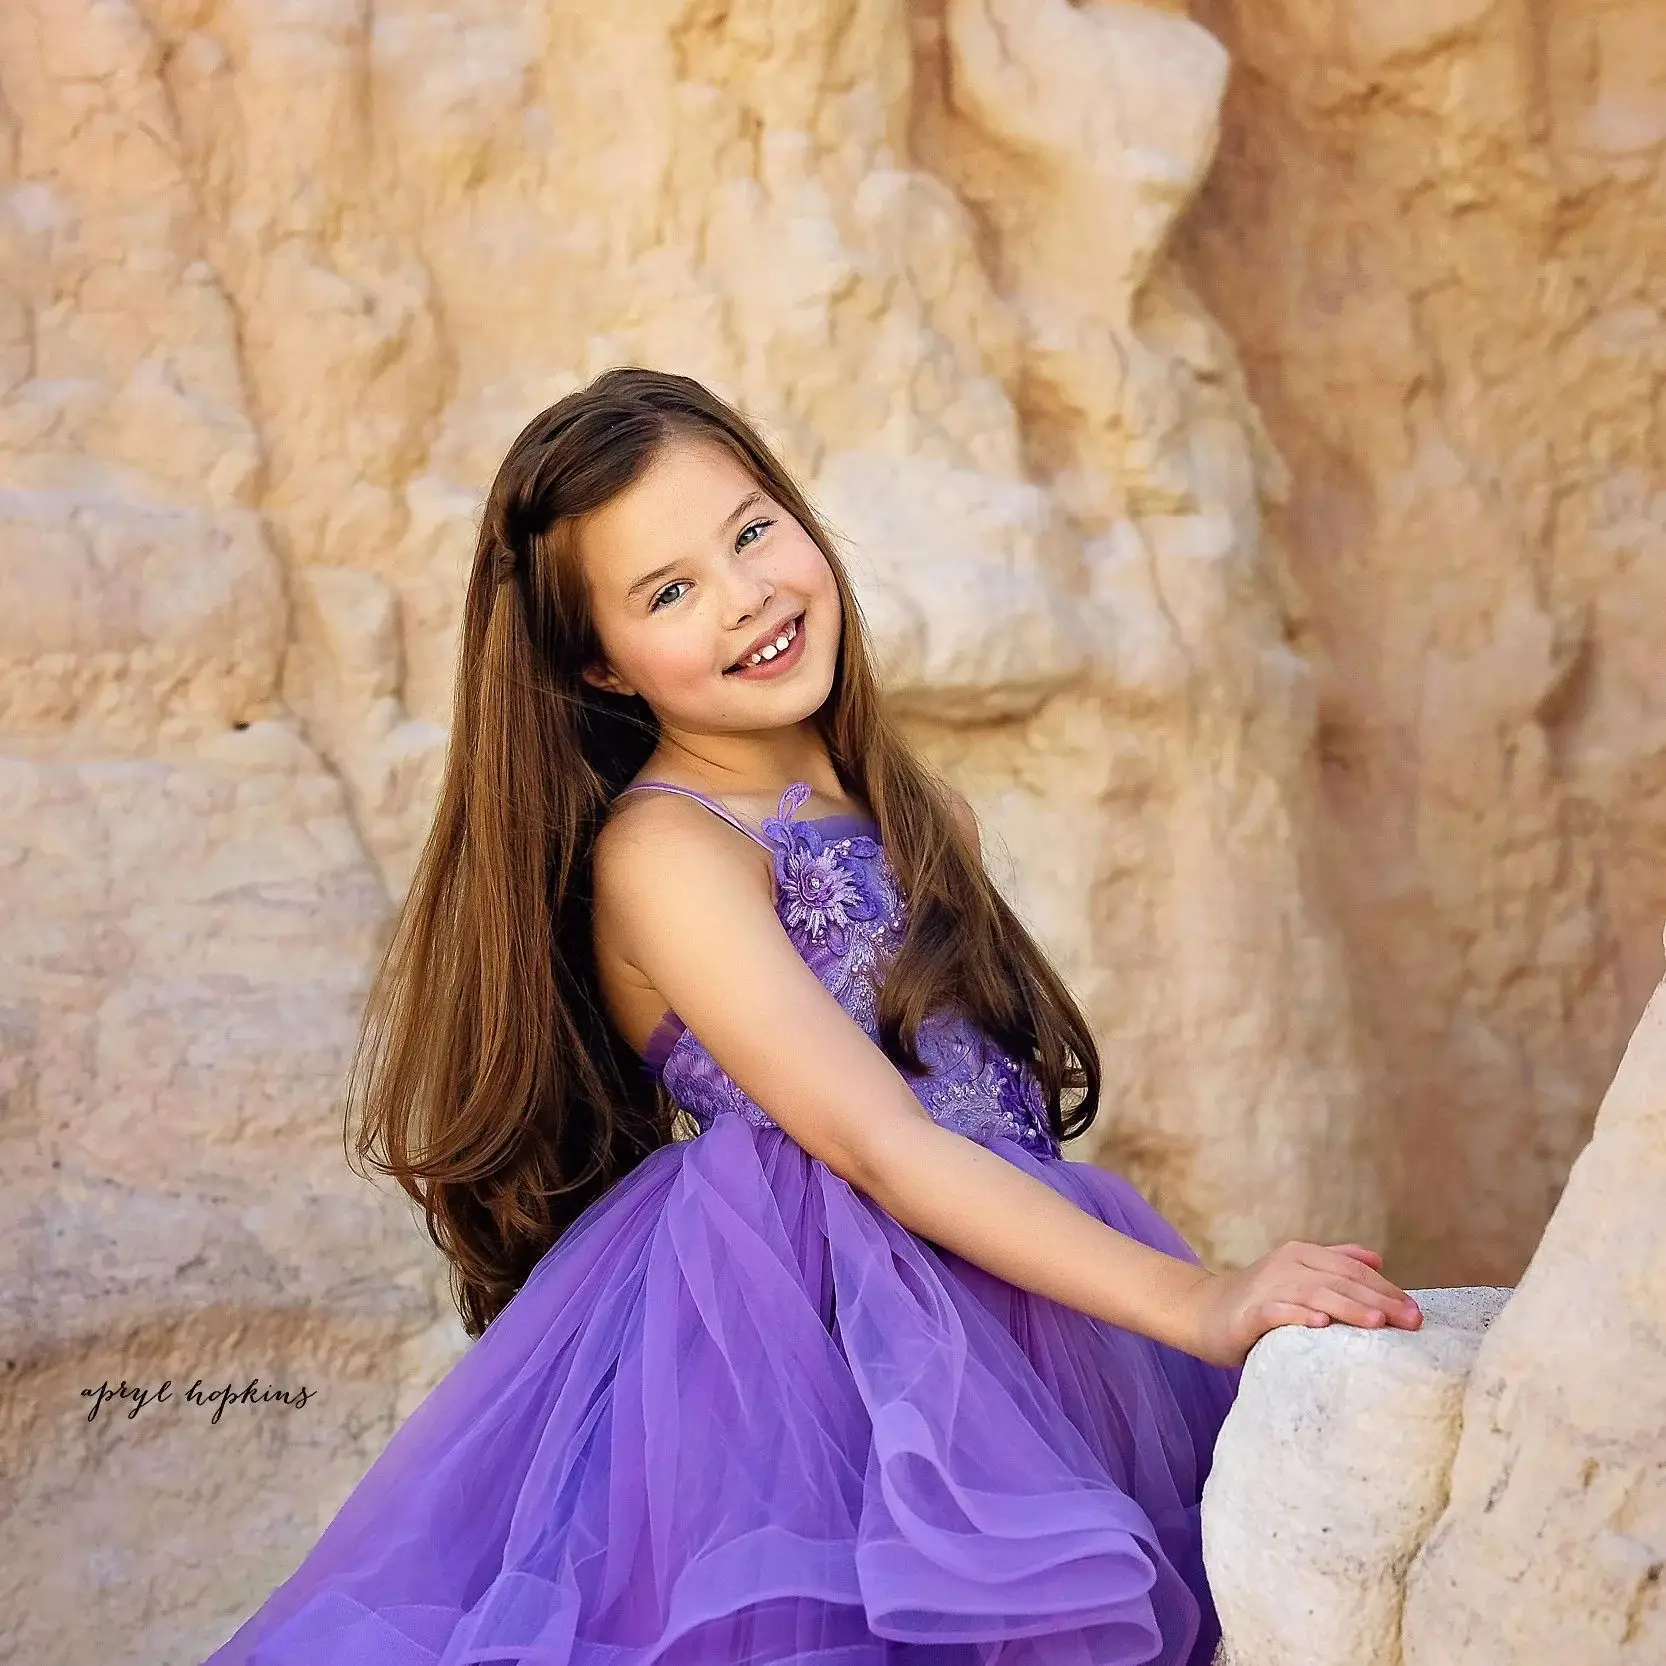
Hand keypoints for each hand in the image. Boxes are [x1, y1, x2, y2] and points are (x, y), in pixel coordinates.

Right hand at [1179, 1241, 1422, 1367]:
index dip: (1386, 1288)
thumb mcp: (1298, 1274)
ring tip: (1378, 1322)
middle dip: (1379, 1300)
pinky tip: (1320, 1324)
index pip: (1353, 1269)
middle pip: (1340, 1280)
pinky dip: (1299, 1315)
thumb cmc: (1259, 1297)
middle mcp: (1288, 1264)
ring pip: (1315, 1293)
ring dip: (1348, 1306)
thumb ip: (1335, 1261)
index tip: (1416, 1311)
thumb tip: (1378, 1259)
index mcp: (1302, 1254)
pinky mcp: (1250, 1312)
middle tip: (1412, 1321)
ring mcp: (1267, 1286)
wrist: (1204, 1311)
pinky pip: (1278, 1311)